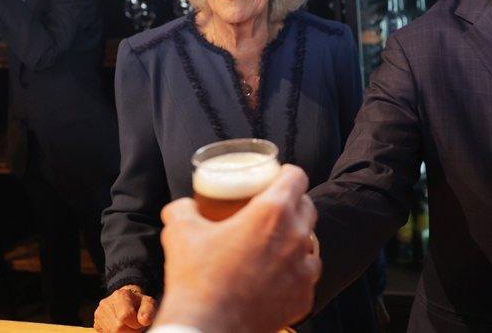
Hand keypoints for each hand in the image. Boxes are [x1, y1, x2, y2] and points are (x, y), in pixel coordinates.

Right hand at [93, 284, 156, 331]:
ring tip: (129, 325)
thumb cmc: (138, 303)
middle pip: (117, 327)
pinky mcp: (96, 323)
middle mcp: (106, 304)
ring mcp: (99, 314)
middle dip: (130, 330)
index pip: (125, 316)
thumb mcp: (148, 303)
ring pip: (111, 332)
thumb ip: (149, 311)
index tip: (141, 322)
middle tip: (135, 326)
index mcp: (120, 295)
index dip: (135, 323)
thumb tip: (144, 320)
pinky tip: (121, 327)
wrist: (126, 300)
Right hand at [154, 164, 319, 332]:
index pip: (296, 177)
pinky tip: (276, 276)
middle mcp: (297, 236)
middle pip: (306, 206)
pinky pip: (307, 275)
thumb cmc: (196, 279)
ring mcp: (305, 268)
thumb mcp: (181, 234)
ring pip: (310, 242)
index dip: (287, 174)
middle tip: (270, 212)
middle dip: (292, 204)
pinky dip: (295, 272)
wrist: (207, 328)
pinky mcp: (305, 295)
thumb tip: (181, 207)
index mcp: (273, 212)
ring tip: (274, 245)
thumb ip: (183, 210)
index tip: (276, 179)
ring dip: (296, 239)